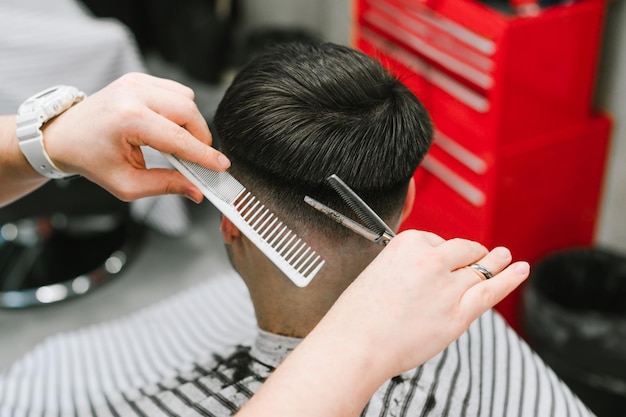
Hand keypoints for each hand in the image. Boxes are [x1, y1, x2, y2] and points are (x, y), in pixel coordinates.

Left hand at [43, 73, 229, 202]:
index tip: (222, 165)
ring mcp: (136, 82)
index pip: (179, 139)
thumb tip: (196, 190)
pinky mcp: (139, 79)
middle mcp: (133, 94)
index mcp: (128, 120)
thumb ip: (165, 186)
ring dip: (190, 123)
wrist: (64, 135)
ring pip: (186, 99)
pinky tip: (167, 126)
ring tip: (177, 143)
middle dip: (200, 138)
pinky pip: (176, 91)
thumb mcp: (126, 184)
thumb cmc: (91, 160)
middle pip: (189, 112)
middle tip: (197, 158)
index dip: (204, 155)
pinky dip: (180, 110)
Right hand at [323, 229, 529, 379]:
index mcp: (408, 243)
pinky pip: (491, 290)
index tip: (440, 261)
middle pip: (464, 251)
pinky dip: (510, 279)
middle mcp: (431, 260)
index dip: (441, 253)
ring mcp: (448, 287)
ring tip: (506, 257)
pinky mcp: (458, 314)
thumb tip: (432, 272)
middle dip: (471, 254)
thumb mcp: (379, 272)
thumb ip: (407, 266)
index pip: (438, 241)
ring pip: (481, 269)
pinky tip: (519, 270)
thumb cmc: (359, 314)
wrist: (354, 344)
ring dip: (497, 261)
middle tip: (479, 256)